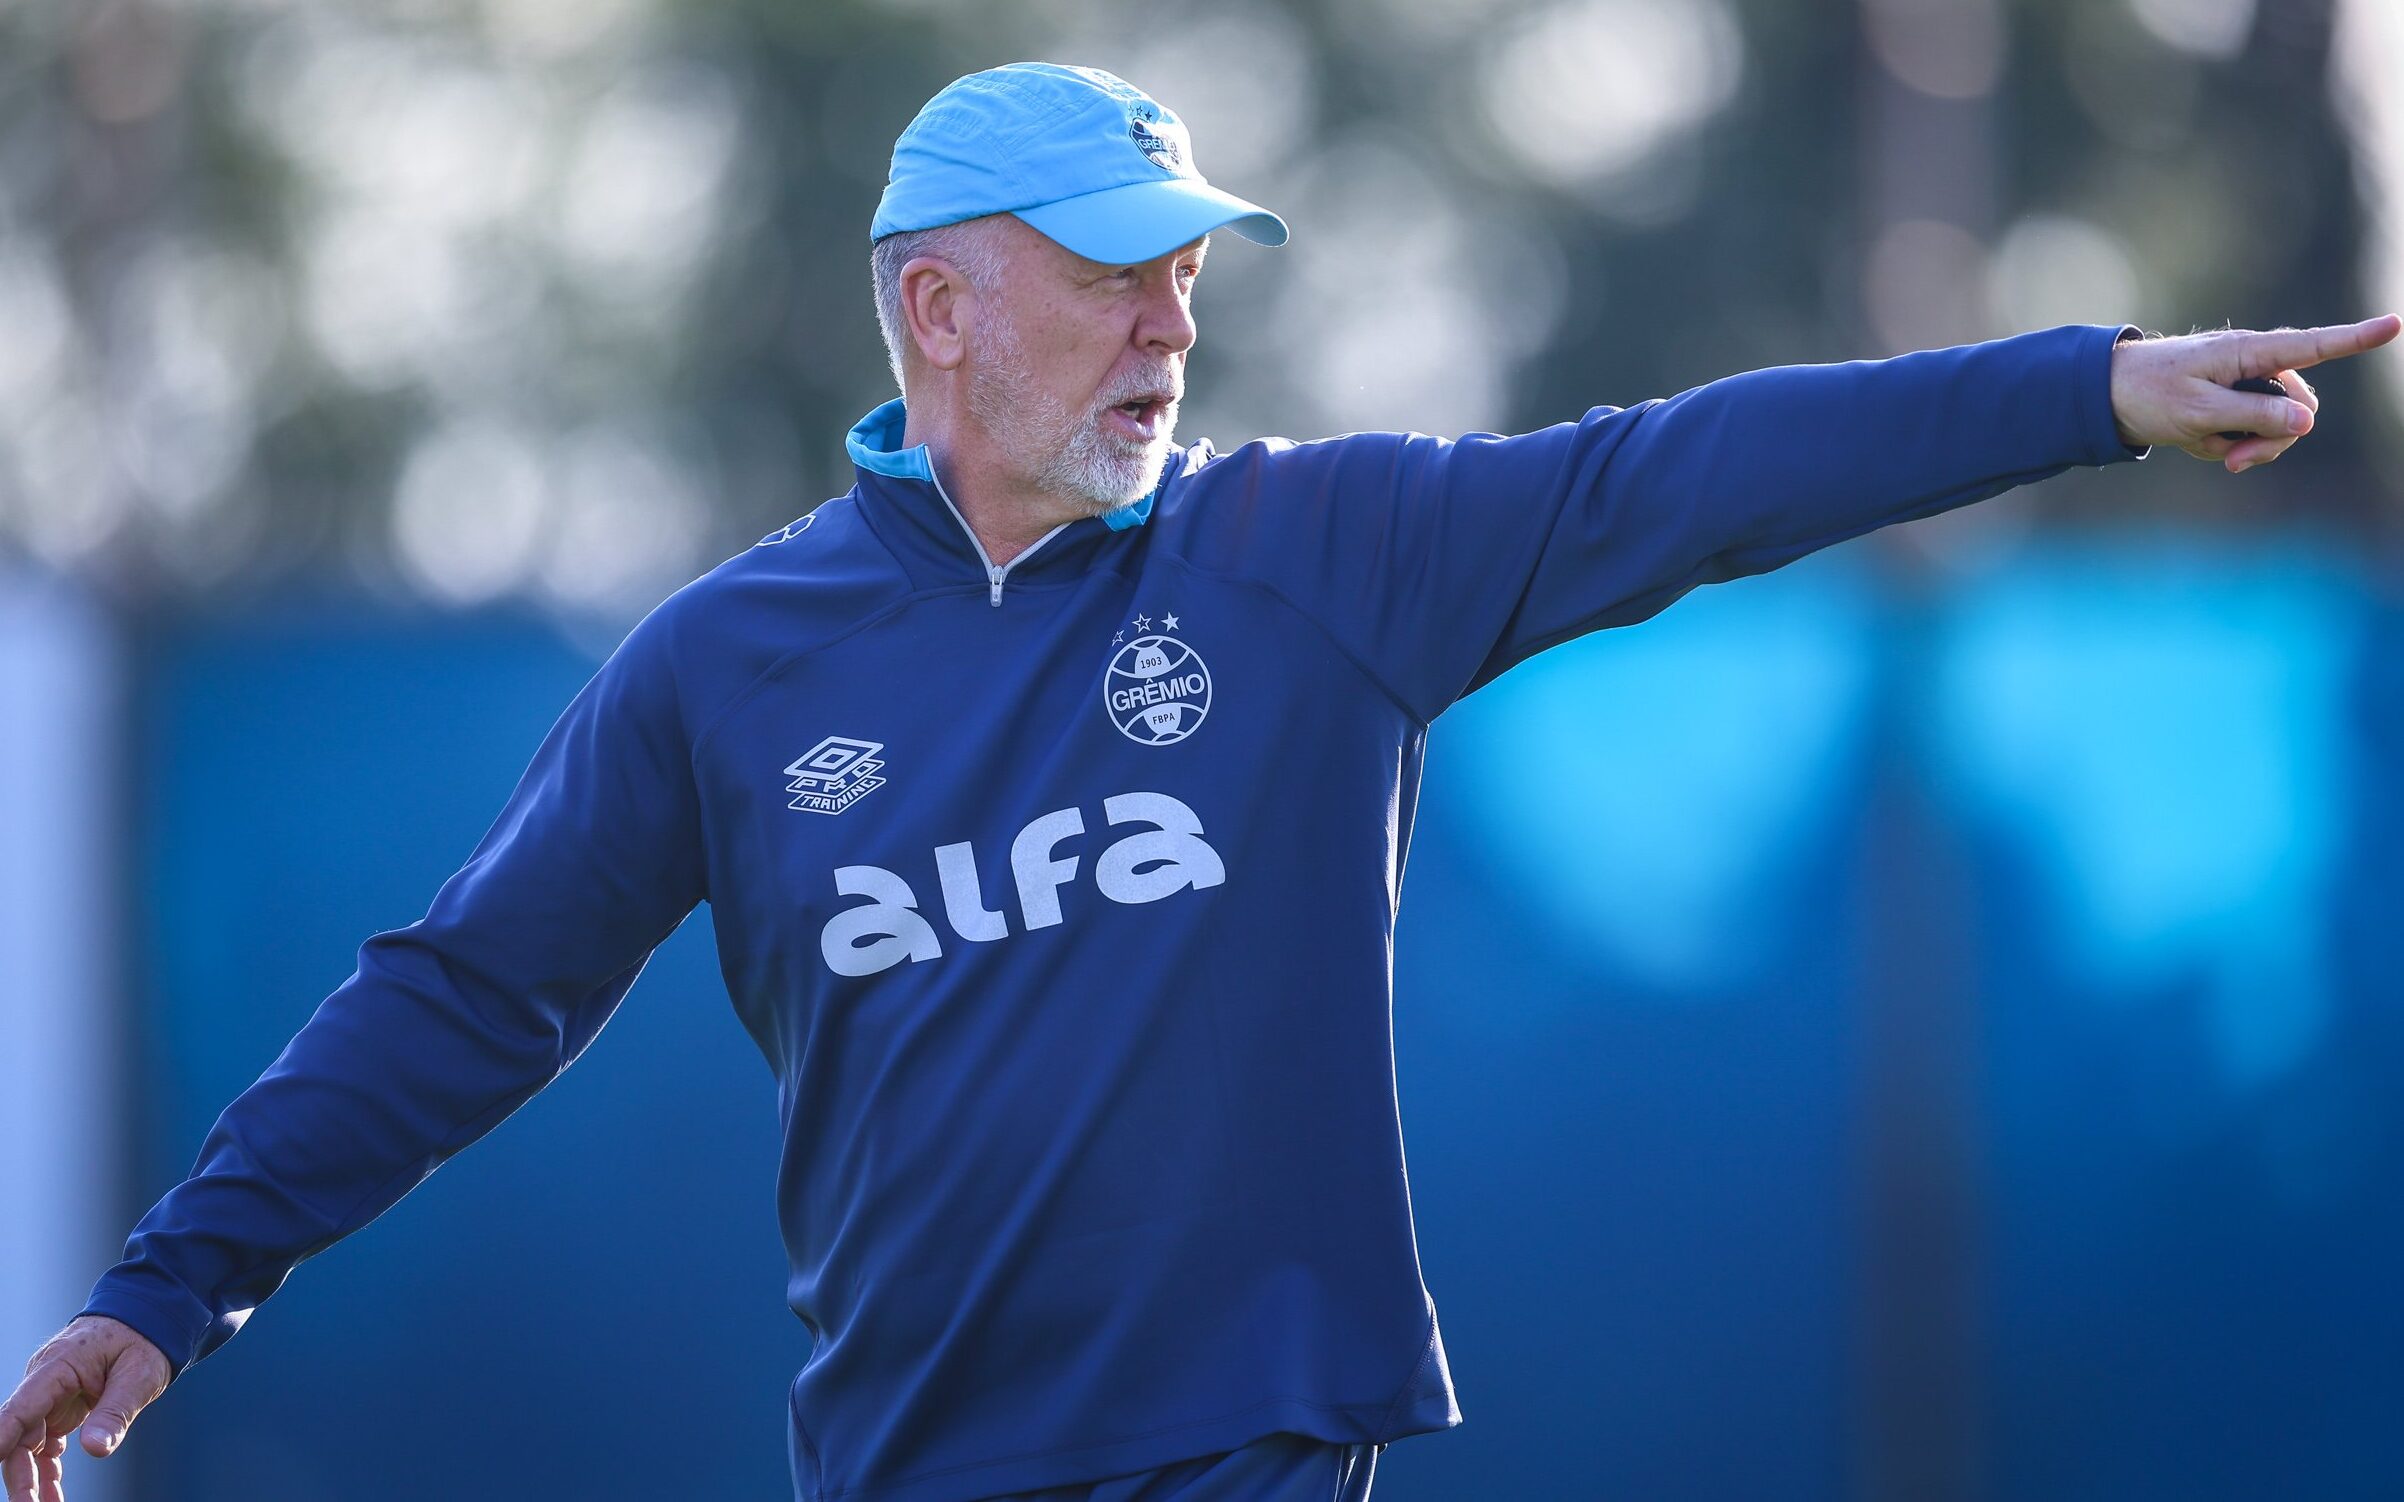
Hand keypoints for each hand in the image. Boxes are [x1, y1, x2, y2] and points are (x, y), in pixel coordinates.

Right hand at [0, 1316, 169, 1501]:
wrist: (147, 1321)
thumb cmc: (142, 1340)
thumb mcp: (139, 1374)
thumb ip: (116, 1410)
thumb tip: (95, 1450)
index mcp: (58, 1366)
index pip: (20, 1406)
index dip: (2, 1435)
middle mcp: (44, 1384)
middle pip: (20, 1436)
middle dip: (20, 1475)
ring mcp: (48, 1399)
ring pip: (28, 1447)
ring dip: (32, 1480)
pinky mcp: (58, 1411)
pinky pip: (45, 1447)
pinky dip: (48, 1473)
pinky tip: (51, 1497)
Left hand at [2108, 314, 2400, 472]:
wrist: (2105, 395)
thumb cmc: (2148, 394)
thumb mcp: (2198, 412)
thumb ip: (2254, 415)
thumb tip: (2307, 421)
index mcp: (2247, 352)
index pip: (2313, 345)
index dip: (2356, 338)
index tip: (2395, 324)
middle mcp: (2255, 363)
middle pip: (2299, 409)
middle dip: (2272, 440)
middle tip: (2230, 462)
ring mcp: (2246, 383)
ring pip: (2279, 426)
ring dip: (2247, 447)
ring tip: (2206, 449)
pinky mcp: (2235, 402)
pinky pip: (2250, 433)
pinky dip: (2227, 445)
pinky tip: (2198, 442)